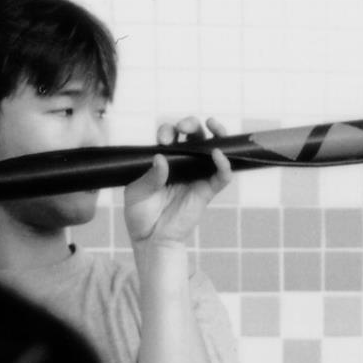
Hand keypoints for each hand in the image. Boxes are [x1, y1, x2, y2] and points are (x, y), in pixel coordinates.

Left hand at [123, 115, 232, 247]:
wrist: (151, 238)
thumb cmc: (140, 214)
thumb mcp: (137, 191)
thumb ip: (150, 176)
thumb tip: (162, 159)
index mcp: (163, 160)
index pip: (170, 136)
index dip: (168, 131)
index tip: (162, 140)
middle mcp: (182, 165)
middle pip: (194, 136)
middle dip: (191, 124)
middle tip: (184, 126)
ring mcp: (197, 177)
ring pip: (213, 150)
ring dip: (216, 134)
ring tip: (212, 124)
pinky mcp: (207, 192)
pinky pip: (222, 176)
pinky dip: (224, 164)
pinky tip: (218, 154)